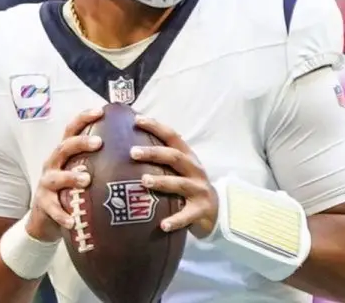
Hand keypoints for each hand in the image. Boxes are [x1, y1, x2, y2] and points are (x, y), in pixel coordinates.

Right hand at [26, 108, 103, 241]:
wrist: (44, 219)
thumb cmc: (70, 191)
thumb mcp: (80, 172)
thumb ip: (97, 161)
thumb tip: (132, 149)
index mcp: (64, 154)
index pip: (71, 130)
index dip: (83, 118)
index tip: (100, 111)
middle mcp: (53, 164)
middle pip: (64, 148)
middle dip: (80, 143)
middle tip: (99, 143)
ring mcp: (46, 184)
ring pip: (56, 177)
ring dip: (70, 177)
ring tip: (86, 179)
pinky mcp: (44, 204)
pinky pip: (53, 209)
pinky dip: (62, 215)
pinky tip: (72, 220)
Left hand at [131, 116, 218, 237]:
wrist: (215, 211)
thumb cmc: (188, 186)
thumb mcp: (180, 169)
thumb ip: (162, 159)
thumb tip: (128, 146)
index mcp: (188, 157)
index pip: (172, 136)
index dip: (156, 126)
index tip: (137, 120)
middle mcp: (195, 170)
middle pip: (174, 157)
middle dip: (154, 153)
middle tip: (132, 152)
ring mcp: (199, 190)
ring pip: (179, 183)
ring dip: (161, 181)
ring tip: (144, 181)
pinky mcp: (201, 210)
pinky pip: (187, 216)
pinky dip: (175, 220)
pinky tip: (163, 225)